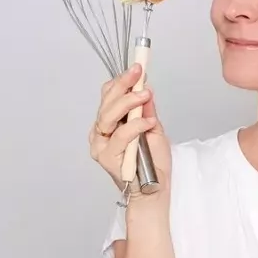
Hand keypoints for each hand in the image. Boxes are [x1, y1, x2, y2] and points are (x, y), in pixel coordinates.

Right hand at [89, 63, 171, 202]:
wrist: (155, 188)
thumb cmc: (153, 161)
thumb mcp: (153, 128)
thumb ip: (146, 110)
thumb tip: (145, 87)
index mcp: (110, 122)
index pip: (109, 95)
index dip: (122, 80)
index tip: (138, 68)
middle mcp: (101, 132)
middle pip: (106, 102)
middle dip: (123, 85)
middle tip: (139, 73)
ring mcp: (101, 145)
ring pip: (108, 116)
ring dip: (128, 102)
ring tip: (145, 95)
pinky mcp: (107, 158)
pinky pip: (119, 136)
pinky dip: (134, 126)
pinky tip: (147, 122)